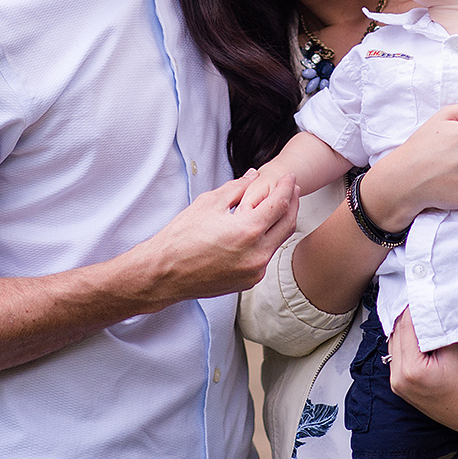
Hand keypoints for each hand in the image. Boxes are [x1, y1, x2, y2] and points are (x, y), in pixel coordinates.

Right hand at [125, 171, 299, 307]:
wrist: (165, 273)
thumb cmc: (181, 239)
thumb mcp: (209, 203)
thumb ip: (237, 188)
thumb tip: (253, 176)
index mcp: (248, 231)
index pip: (280, 204)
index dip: (287, 187)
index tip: (289, 178)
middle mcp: (257, 254)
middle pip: (288, 224)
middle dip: (292, 203)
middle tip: (291, 189)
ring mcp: (254, 271)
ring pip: (279, 241)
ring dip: (281, 222)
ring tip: (277, 207)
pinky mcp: (248, 282)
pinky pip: (265, 257)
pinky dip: (267, 240)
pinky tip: (261, 229)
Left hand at [386, 310, 457, 436]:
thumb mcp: (454, 352)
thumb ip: (436, 330)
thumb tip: (428, 309)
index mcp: (409, 370)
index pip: (405, 326)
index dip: (413, 308)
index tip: (420, 294)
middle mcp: (397, 378)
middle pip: (396, 334)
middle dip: (408, 317)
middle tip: (420, 301)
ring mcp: (397, 384)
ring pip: (394, 344)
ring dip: (405, 329)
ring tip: (420, 317)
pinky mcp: (400, 386)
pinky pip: (397, 356)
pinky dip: (405, 343)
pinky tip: (417, 335)